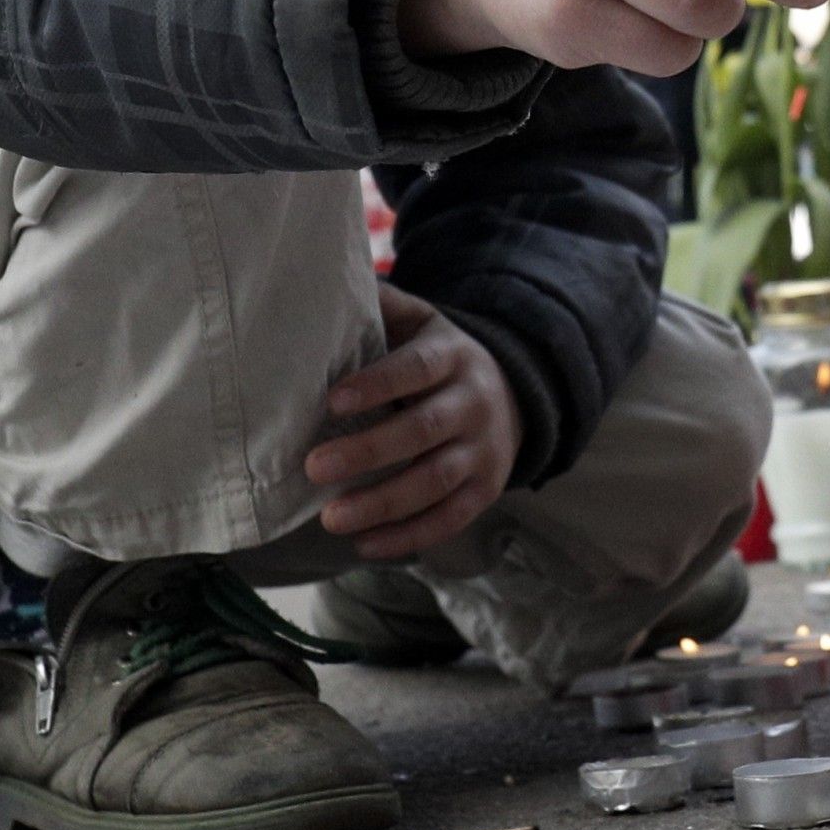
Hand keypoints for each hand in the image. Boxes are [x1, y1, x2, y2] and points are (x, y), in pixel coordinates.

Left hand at [302, 286, 520, 559]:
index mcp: (452, 356)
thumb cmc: (438, 357)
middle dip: (369, 452)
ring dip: (383, 503)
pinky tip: (365, 544)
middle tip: (315, 466)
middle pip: (424, 430)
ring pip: (437, 481)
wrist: (515, 392)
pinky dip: (409, 535)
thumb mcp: (420, 322)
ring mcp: (485, 450)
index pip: (417, 369)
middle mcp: (474, 403)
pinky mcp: (486, 490)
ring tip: (331, 517)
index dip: (378, 384)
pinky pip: (450, 518)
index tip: (333, 401)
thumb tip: (323, 285)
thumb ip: (380, 308)